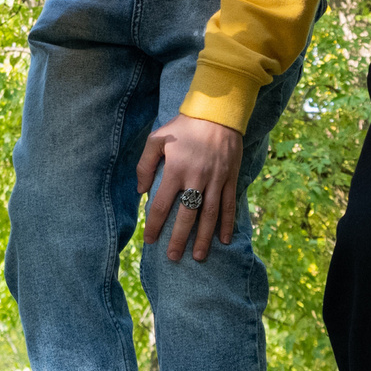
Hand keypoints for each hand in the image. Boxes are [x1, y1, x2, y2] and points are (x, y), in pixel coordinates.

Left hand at [136, 112, 242, 262]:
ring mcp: (216, 179)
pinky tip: (224, 239)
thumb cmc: (184, 126)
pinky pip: (229, 205)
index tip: (149, 240)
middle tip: (172, 258)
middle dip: (179, 239)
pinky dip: (227, 223)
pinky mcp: (230, 178)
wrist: (218, 113)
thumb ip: (145, 164)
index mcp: (175, 169)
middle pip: (186, 215)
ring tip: (198, 257)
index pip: (163, 204)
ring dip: (204, 238)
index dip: (155, 224)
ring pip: (209, 215)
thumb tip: (140, 190)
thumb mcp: (157, 138)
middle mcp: (196, 178)